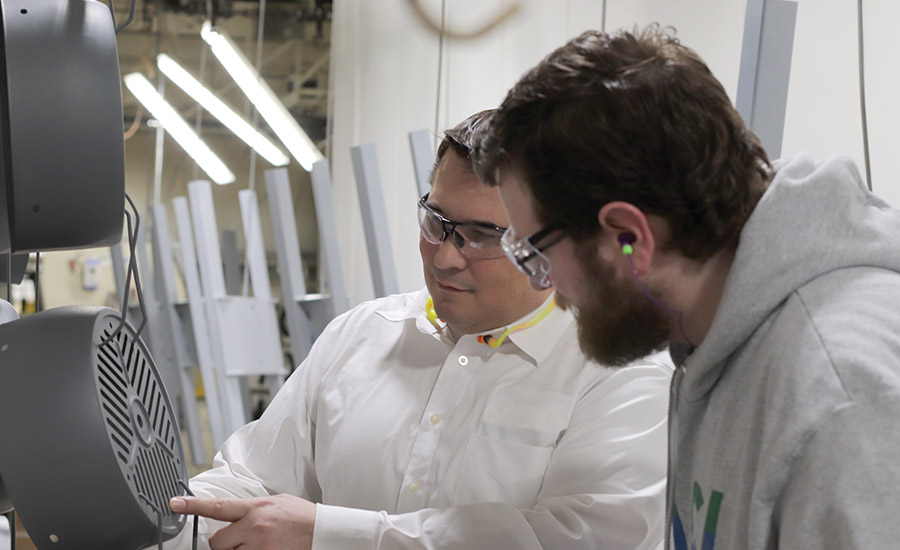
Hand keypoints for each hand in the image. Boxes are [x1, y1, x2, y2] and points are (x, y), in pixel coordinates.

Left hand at [170, 494, 315, 549]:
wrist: (324, 533)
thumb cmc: (302, 518)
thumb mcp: (276, 503)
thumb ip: (253, 509)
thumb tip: (235, 515)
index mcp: (256, 508)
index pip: (218, 506)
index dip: (193, 505)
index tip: (175, 503)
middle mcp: (254, 528)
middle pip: (218, 542)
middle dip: (225, 544)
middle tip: (242, 540)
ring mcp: (259, 547)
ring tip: (258, 544)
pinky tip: (263, 548)